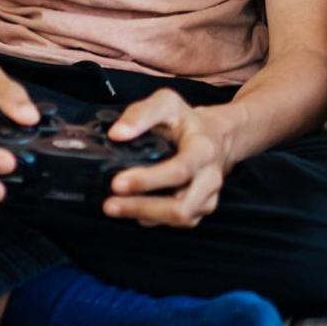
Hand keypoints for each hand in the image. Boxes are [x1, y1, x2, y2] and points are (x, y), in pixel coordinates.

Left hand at [102, 89, 229, 228]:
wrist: (217, 135)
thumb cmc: (187, 120)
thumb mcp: (167, 103)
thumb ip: (141, 114)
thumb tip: (116, 134)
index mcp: (203, 149)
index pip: (180, 170)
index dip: (148, 180)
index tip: (117, 183)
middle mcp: (210, 177)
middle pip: (181, 206)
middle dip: (143, 208)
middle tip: (109, 204)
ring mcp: (208, 197)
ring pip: (179, 218)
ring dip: (144, 216)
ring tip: (114, 208)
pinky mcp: (200, 209)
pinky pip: (177, 222)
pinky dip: (152, 219)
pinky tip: (132, 209)